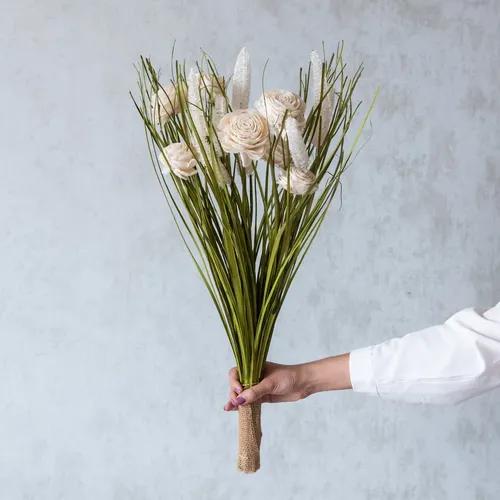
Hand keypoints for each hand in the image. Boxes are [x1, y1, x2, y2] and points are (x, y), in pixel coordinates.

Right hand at [223, 354, 351, 410]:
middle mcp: (253, 376)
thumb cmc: (288, 377)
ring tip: (229, 408)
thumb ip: (255, 392)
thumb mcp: (270, 383)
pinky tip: (234, 410)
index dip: (234, 381)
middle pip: (236, 384)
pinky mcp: (262, 397)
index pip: (236, 372)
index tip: (238, 390)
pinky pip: (249, 401)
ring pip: (241, 394)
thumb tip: (239, 400)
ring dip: (235, 401)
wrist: (303, 383)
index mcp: (253, 367)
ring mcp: (257, 387)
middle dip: (233, 393)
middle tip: (236, 402)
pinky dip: (242, 406)